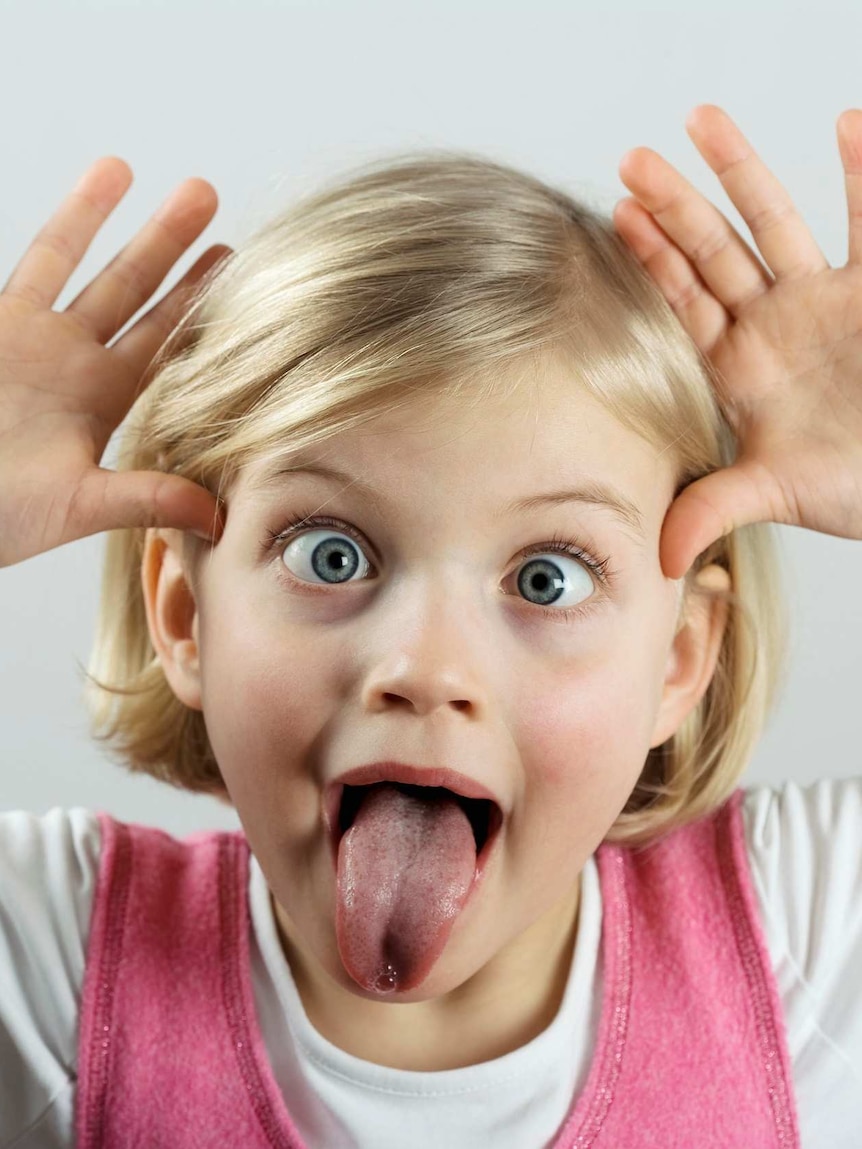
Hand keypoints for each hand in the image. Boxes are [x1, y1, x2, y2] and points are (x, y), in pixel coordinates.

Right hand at [0, 157, 230, 567]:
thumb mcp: (79, 506)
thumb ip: (145, 499)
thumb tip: (219, 518)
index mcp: (101, 398)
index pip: (163, 339)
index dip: (196, 302)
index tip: (235, 264)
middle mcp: (69, 361)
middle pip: (127, 289)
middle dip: (165, 242)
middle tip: (204, 195)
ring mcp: (24, 338)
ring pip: (70, 264)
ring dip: (96, 216)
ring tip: (127, 166)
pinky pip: (23, 268)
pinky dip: (43, 235)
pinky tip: (68, 194)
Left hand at [613, 104, 861, 579]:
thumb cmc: (851, 485)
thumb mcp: (776, 492)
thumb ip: (714, 508)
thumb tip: (656, 556)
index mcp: (740, 365)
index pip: (685, 303)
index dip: (650, 262)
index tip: (615, 218)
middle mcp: (775, 323)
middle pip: (715, 251)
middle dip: (675, 207)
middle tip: (632, 158)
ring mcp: (827, 301)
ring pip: (777, 223)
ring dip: (742, 173)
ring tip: (704, 120)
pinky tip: (847, 126)